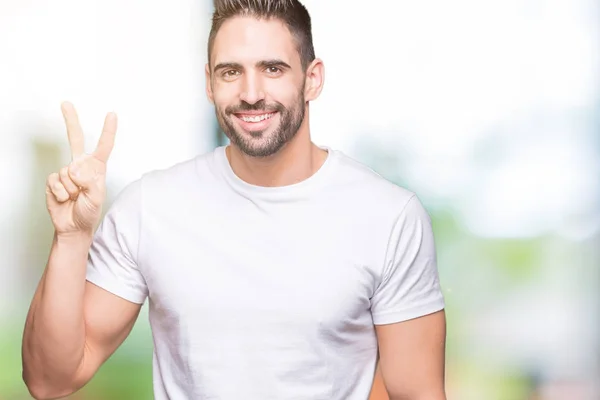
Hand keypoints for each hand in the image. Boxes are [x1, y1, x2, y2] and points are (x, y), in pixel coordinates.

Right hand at [45, 102, 116, 235]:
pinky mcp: (53, 180)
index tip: (111, 114)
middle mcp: (81, 166)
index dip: (108, 131)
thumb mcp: (96, 197)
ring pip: (67, 172)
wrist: (73, 227)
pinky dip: (61, 194)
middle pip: (75, 139)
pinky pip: (56, 181)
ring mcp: (66, 172)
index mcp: (96, 168)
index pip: (103, 146)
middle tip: (66, 103)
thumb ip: (89, 182)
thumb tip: (75, 169)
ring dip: (72, 189)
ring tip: (76, 197)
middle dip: (71, 120)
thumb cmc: (89, 211)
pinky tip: (65, 199)